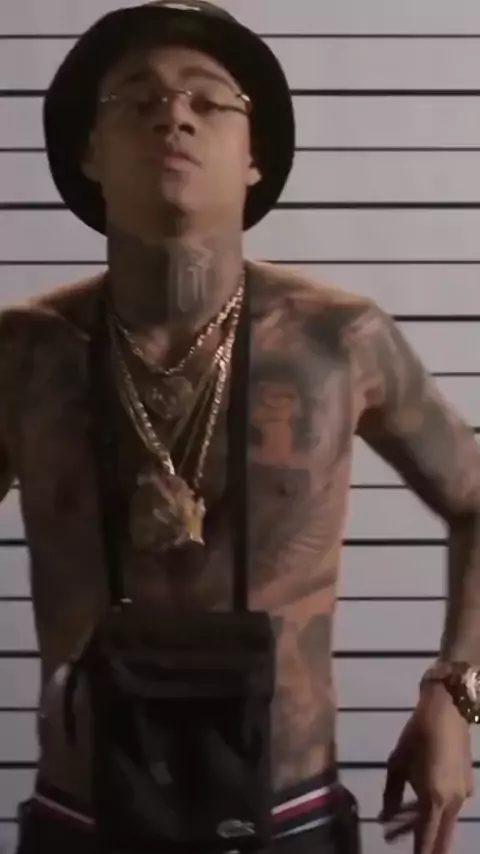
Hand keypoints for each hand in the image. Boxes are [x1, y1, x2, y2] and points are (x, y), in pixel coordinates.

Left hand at [380, 683, 473, 853]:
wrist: (446, 711)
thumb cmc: (416, 736)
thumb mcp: (396, 764)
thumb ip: (391, 795)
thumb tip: (386, 818)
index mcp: (434, 800)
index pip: (426, 839)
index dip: (419, 853)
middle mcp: (453, 803)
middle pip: (440, 837)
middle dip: (427, 847)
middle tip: (409, 849)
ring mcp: (463, 795)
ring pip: (444, 821)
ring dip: (426, 826)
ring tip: (400, 822)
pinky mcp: (466, 785)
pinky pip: (450, 807)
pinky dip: (435, 811)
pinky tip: (418, 804)